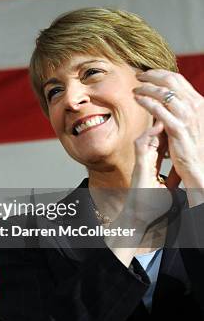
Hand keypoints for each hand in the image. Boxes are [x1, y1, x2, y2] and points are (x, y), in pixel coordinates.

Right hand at [105, 120, 171, 265]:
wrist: (140, 216)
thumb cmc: (151, 204)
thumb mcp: (166, 187)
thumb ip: (171, 178)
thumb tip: (181, 176)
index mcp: (153, 161)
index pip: (162, 138)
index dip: (169, 125)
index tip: (178, 115)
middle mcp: (145, 158)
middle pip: (154, 132)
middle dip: (161, 117)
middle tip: (168, 104)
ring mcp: (141, 160)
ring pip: (146, 134)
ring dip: (154, 120)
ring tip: (164, 109)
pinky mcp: (138, 165)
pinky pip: (141, 145)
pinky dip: (149, 134)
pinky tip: (158, 126)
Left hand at [134, 69, 203, 187]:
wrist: (200, 164)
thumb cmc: (192, 143)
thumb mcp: (192, 120)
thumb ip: (182, 107)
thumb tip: (167, 95)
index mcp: (198, 102)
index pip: (178, 79)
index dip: (160, 73)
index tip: (147, 73)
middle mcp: (195, 106)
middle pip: (171, 81)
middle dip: (152, 76)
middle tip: (138, 76)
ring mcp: (187, 117)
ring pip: (163, 93)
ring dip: (146, 88)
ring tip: (135, 89)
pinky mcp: (177, 129)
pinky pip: (158, 110)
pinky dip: (146, 101)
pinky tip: (137, 99)